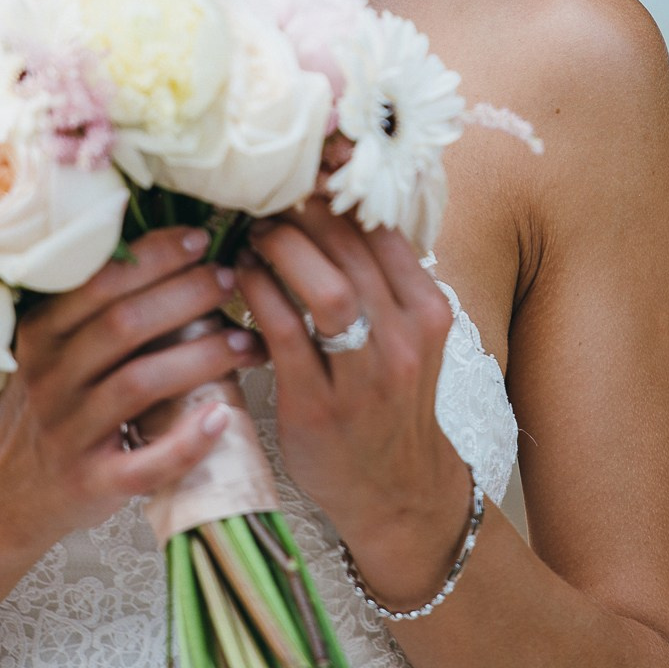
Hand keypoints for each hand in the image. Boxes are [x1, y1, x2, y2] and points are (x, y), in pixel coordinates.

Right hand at [0, 227, 264, 552]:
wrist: (2, 490)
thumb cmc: (46, 406)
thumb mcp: (50, 350)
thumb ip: (93, 310)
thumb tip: (169, 251)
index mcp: (41, 335)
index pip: (98, 283)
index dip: (153, 257)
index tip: (199, 240)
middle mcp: (51, 379)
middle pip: (123, 325)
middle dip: (185, 295)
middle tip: (229, 281)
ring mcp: (70, 433)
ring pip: (139, 383)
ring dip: (200, 357)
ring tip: (245, 342)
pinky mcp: (93, 483)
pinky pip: (145, 465)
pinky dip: (186, 443)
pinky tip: (222, 419)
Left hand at [235, 196, 474, 612]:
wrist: (394, 490)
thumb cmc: (387, 402)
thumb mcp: (406, 337)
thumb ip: (379, 281)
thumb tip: (326, 206)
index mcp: (428, 311)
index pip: (384, 230)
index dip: (338, 196)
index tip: (304, 177)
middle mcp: (406, 338)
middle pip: (356, 249)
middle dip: (304, 214)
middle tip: (268, 199)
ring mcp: (367, 375)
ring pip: (329, 288)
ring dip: (284, 249)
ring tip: (255, 235)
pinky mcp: (320, 405)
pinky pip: (284, 333)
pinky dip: (258, 294)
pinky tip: (240, 278)